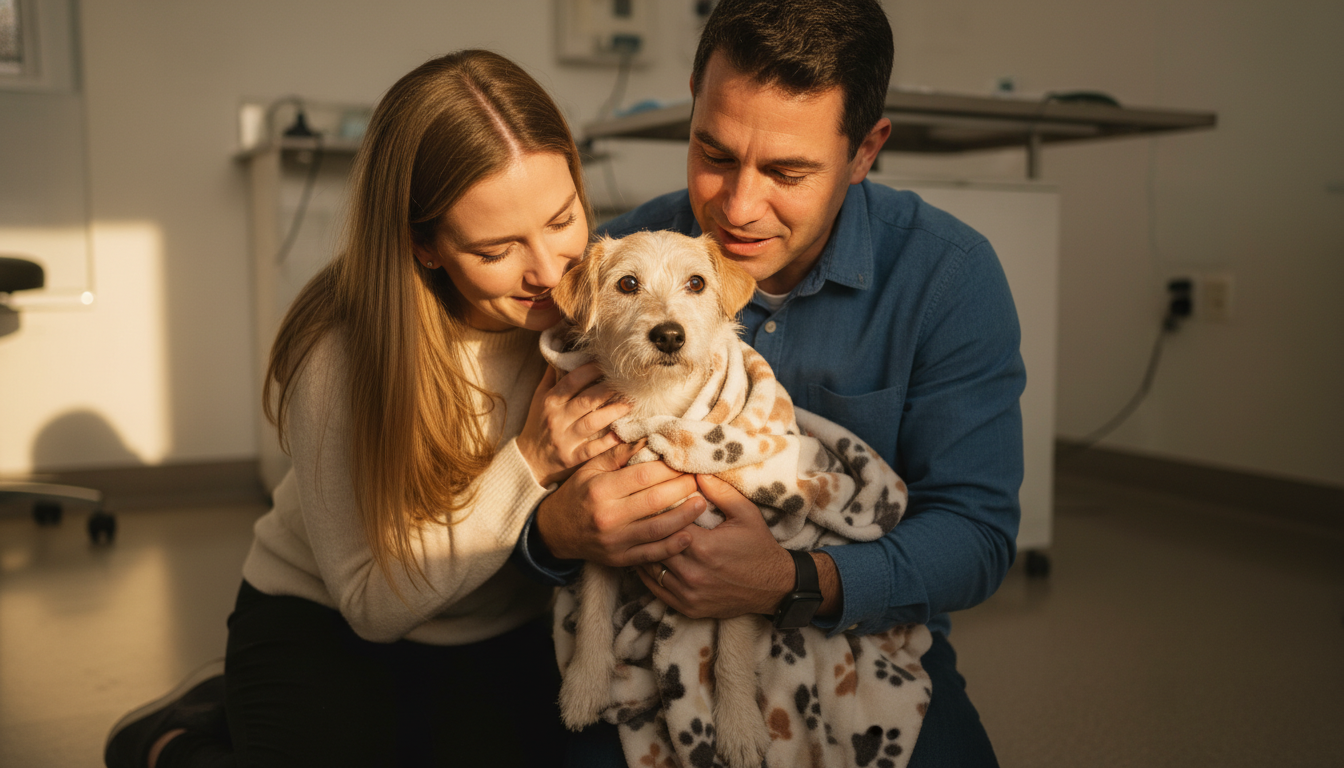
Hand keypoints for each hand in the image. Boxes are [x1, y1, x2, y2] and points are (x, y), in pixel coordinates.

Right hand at [517, 363, 630, 486]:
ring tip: (632, 403)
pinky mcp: (571, 458)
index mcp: (551, 400)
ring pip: (593, 422)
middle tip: (630, 382)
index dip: (593, 369)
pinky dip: (608, 442)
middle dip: (610, 389)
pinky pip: (592, 449)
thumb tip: (562, 352)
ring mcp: (564, 439)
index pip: (573, 380)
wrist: (527, 461)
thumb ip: (552, 377)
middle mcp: (557, 418)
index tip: (611, 362)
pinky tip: (623, 434)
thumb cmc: (537, 425)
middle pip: (587, 399)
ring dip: (614, 411)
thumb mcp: (539, 398)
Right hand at [535, 441, 703, 566]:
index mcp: (601, 489)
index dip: (669, 468)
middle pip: (655, 500)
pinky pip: (651, 554)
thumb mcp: (591, 468)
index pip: (643, 475)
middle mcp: (608, 516)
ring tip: (701, 504)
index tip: (685, 462)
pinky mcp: (620, 559)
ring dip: (684, 517)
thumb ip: (619, 453)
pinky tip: (688, 536)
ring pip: (658, 529)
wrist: (555, 531)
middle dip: (682, 488)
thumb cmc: (577, 494)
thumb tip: (649, 437)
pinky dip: (672, 547)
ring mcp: (615, 540)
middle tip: (699, 479)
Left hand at [636, 474, 794, 618]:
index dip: (659, 513)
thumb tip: (696, 473)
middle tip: (642, 519)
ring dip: (646, 553)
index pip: (666, 525)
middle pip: (654, 548)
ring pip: (651, 569)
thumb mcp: (745, 513)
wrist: (774, 587)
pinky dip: (649, 575)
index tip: (656, 504)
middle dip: (649, 532)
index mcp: (704, 547)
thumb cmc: (759, 546)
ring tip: (641, 537)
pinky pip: (656, 590)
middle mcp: (693, 573)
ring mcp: (689, 594)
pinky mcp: (688, 608)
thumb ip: (720, 492)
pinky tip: (647, 560)